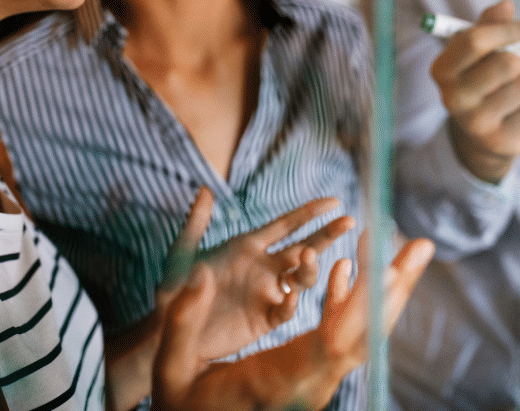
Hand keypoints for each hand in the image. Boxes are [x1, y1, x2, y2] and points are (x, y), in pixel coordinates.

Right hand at [151, 231, 433, 410]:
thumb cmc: (179, 404)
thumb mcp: (171, 366)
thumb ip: (184, 321)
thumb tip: (200, 274)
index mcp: (279, 383)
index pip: (331, 343)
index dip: (356, 305)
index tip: (372, 266)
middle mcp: (308, 385)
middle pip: (365, 336)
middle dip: (394, 288)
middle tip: (421, 246)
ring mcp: (315, 381)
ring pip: (364, 335)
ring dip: (386, 290)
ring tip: (411, 249)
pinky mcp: (310, 372)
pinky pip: (341, 335)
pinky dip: (350, 299)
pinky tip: (347, 268)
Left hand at [157, 188, 353, 360]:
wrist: (170, 330)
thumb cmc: (174, 289)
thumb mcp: (182, 254)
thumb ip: (195, 223)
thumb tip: (204, 189)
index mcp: (248, 246)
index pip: (285, 225)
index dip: (309, 213)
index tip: (334, 202)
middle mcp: (263, 267)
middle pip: (303, 247)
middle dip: (326, 234)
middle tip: (348, 221)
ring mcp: (266, 293)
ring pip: (301, 278)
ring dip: (309, 267)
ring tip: (306, 258)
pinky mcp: (263, 320)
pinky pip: (284, 311)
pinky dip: (291, 304)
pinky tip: (288, 297)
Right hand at [430, 0, 519, 182]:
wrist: (480, 135)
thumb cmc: (480, 79)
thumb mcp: (478, 51)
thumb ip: (489, 25)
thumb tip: (505, 5)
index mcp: (442, 69)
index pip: (474, 40)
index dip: (506, 29)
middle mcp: (452, 97)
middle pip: (507, 63)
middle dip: (518, 60)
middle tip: (513, 67)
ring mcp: (475, 122)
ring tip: (514, 89)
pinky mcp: (499, 140)